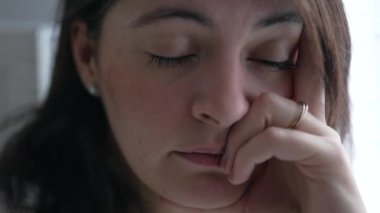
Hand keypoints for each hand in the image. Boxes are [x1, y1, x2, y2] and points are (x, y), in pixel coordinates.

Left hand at [221, 32, 365, 212]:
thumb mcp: (241, 193)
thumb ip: (220, 175)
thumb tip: (171, 182)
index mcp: (290, 129)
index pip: (280, 87)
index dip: (270, 73)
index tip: (238, 110)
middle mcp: (306, 126)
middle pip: (261, 97)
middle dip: (234, 129)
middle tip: (225, 164)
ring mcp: (318, 136)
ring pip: (268, 106)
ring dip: (240, 139)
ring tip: (233, 171)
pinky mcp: (326, 154)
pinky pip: (278, 136)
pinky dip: (251, 153)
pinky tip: (240, 175)